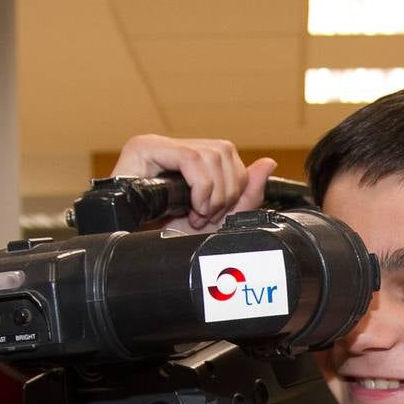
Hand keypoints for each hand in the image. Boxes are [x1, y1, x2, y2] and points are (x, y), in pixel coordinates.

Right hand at [112, 134, 278, 232]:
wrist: (134, 257)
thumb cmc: (166, 242)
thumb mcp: (216, 221)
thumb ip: (246, 196)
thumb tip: (268, 163)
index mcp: (188, 162)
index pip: (229, 156)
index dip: (235, 187)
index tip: (217, 216)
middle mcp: (172, 149)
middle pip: (224, 151)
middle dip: (225, 192)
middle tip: (205, 218)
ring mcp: (157, 146)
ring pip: (211, 153)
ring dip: (212, 194)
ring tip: (195, 216)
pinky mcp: (143, 148)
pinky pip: (189, 157)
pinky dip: (201, 187)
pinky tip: (191, 208)